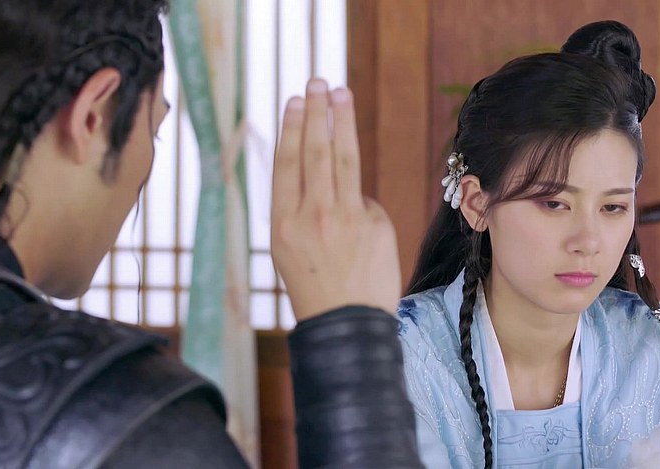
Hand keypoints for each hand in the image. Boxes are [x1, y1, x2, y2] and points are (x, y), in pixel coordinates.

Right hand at [270, 79, 401, 321]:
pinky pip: (364, 199)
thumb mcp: (287, 250)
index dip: (292, 129)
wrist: (347, 326)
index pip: (288, 164)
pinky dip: (357, 199)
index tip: (296, 101)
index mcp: (283, 224)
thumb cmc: (314, 287)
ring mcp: (347, 219)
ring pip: (344, 160)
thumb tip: (329, 177)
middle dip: (318, 113)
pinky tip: (352, 216)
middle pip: (317, 152)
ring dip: (342, 122)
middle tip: (319, 83)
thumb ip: (300, 209)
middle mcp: (313, 217)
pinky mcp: (376, 225)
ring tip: (340, 94)